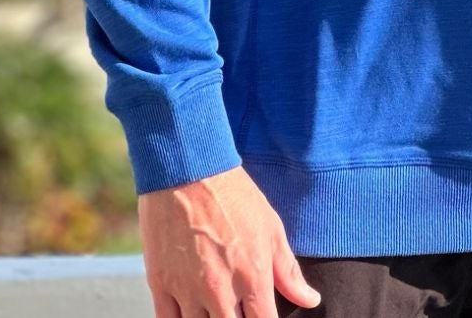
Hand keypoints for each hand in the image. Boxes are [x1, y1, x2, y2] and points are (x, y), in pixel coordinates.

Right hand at [139, 164, 321, 315]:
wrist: (188, 169)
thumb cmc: (233, 195)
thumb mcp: (270, 227)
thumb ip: (288, 271)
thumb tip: (311, 300)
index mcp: (252, 275)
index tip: (263, 315)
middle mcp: (220, 289)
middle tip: (240, 307)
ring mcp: (187, 289)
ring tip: (217, 306)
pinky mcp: (160, 284)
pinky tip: (191, 312)